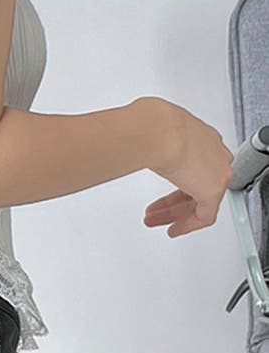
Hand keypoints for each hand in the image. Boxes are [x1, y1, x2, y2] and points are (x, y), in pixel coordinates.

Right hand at [137, 96, 234, 237]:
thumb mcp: (153, 126)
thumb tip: (135, 138)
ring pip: (199, 201)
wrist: (158, 129)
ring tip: (155, 220)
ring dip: (174, 212)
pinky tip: (174, 228)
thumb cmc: (153, 123)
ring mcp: (217, 172)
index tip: (169, 189)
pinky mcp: (213, 191)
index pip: (195, 164)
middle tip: (156, 210)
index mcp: (202, 136)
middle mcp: (214, 155)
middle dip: (172, 201)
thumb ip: (154, 137)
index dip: (179, 179)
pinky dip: (188, 224)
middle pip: (196, 185)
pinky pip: (204, 216)